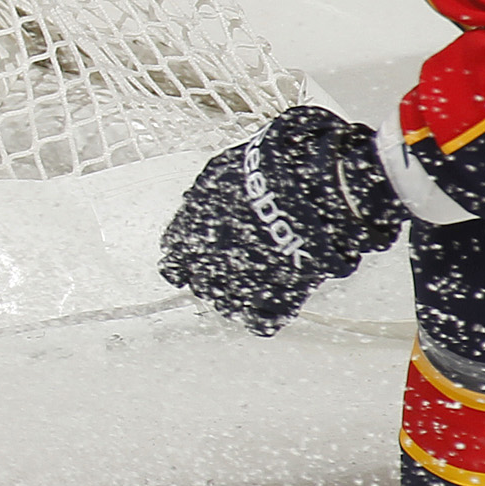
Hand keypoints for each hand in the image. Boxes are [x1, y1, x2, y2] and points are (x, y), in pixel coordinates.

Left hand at [159, 105, 403, 331]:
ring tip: (252, 284)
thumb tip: (200, 199)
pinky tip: (273, 304)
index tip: (191, 255)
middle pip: (197, 280)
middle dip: (210, 275)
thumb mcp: (226, 169)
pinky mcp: (274, 295)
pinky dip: (265, 315)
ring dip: (234, 295)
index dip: (185, 253)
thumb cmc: (270, 166)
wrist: (309, 184)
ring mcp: (239, 279)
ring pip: (223, 302)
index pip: (174, 250)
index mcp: (191, 226)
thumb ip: (209, 192)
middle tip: (230, 267)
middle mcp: (207, 258)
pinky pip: (261, 319)